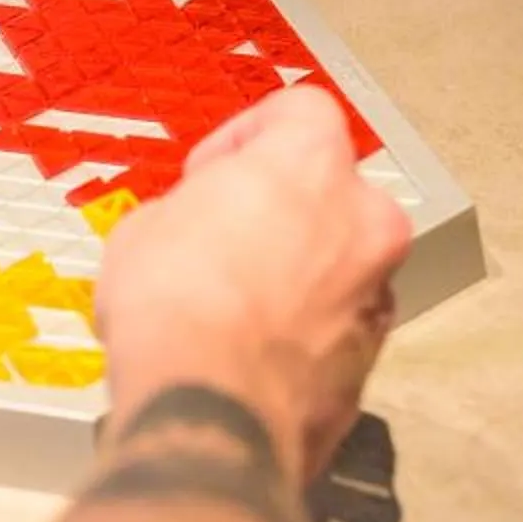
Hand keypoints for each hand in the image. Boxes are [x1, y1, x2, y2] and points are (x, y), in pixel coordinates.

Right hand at [95, 87, 412, 487]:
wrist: (208, 410)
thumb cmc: (173, 302)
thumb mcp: (146, 228)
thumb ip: (194, 212)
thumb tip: (195, 235)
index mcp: (313, 165)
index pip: (303, 111)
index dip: (247, 135)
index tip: (209, 174)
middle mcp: (365, 222)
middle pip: (333, 193)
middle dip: (283, 213)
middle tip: (224, 240)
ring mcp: (376, 298)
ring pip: (340, 268)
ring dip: (297, 276)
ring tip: (231, 309)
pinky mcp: (368, 368)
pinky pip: (334, 333)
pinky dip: (300, 337)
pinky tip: (246, 357)